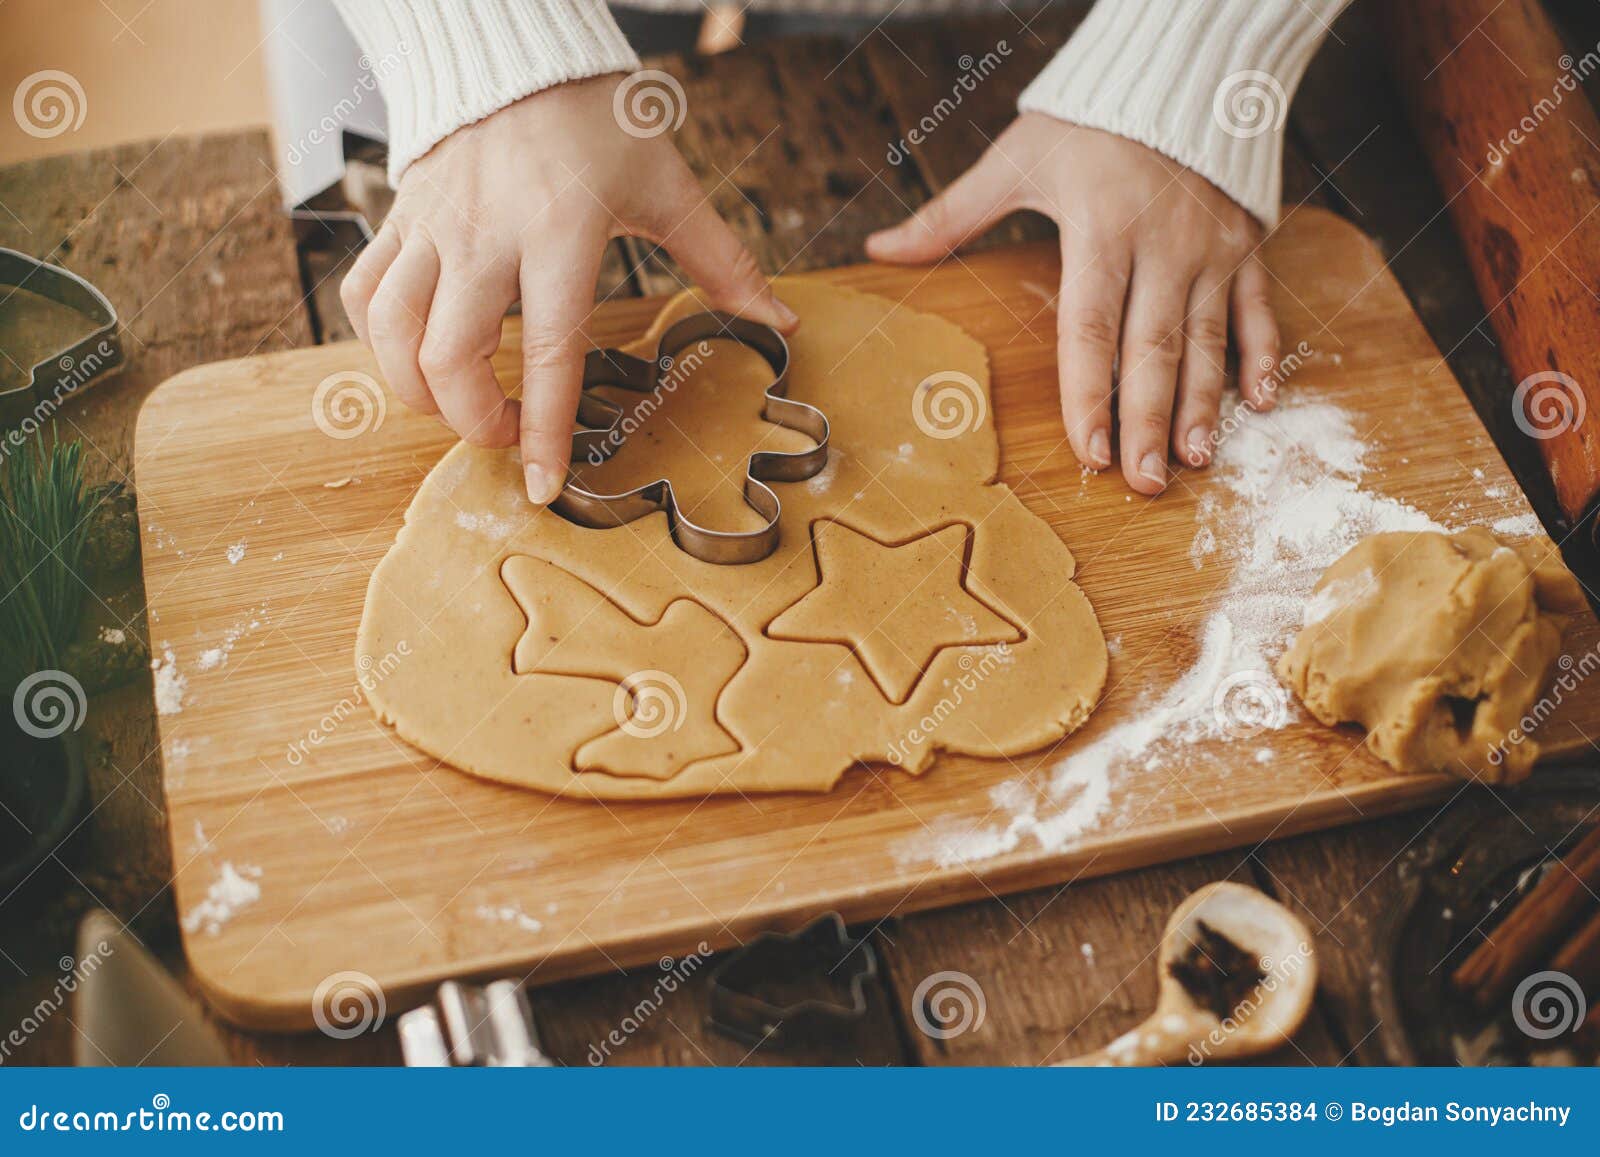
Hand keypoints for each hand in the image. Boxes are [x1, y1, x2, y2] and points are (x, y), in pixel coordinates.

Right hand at [340, 75, 797, 503]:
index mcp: (561, 232)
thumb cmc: (598, 120)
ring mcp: (433, 227)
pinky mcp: (399, 217)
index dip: (543, 430)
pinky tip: (416, 356)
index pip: (548, 352)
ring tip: (459, 405)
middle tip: (511, 435)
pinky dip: (379, 340)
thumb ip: (722, 261)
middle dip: (474, 423)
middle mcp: (486, 234)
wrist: (517, 51)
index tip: (544, 486)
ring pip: (391, 334)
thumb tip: (778, 322)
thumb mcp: (668, 185)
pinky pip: (365, 293)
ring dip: (418, 392)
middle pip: (448, 359)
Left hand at [867, 115, 1278, 495]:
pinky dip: (1264, 355)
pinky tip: (1261, 404)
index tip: (1088, 452)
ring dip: (1204, 405)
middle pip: (1152, 349)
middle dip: (1148, 422)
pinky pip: (1258, 308)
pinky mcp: (1248, 244)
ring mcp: (1212, 247)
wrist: (1180, 66)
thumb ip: (951, 215)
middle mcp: (1162, 245)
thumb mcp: (1016, 158)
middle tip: (1146, 484)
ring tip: (1198, 461)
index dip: (1089, 394)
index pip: (1090, 329)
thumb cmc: (1090, 118)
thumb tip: (880, 251)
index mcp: (1100, 228)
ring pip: (1207, 341)